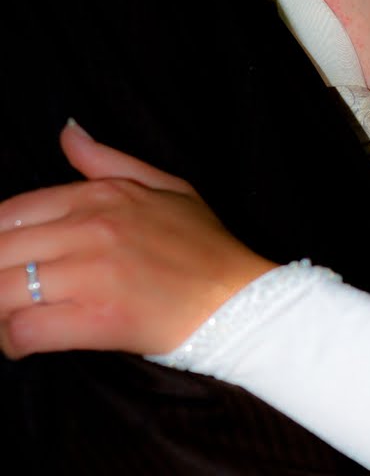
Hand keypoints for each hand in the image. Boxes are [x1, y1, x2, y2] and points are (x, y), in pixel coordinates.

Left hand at [0, 122, 275, 358]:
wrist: (240, 299)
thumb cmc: (204, 246)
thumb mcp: (166, 186)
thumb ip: (107, 161)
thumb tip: (68, 133)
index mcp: (103, 196)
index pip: (11, 212)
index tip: (5, 261)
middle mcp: (91, 229)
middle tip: (7, 291)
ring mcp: (93, 274)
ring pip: (3, 289)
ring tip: (10, 318)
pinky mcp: (98, 319)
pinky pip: (26, 327)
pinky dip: (12, 339)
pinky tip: (23, 341)